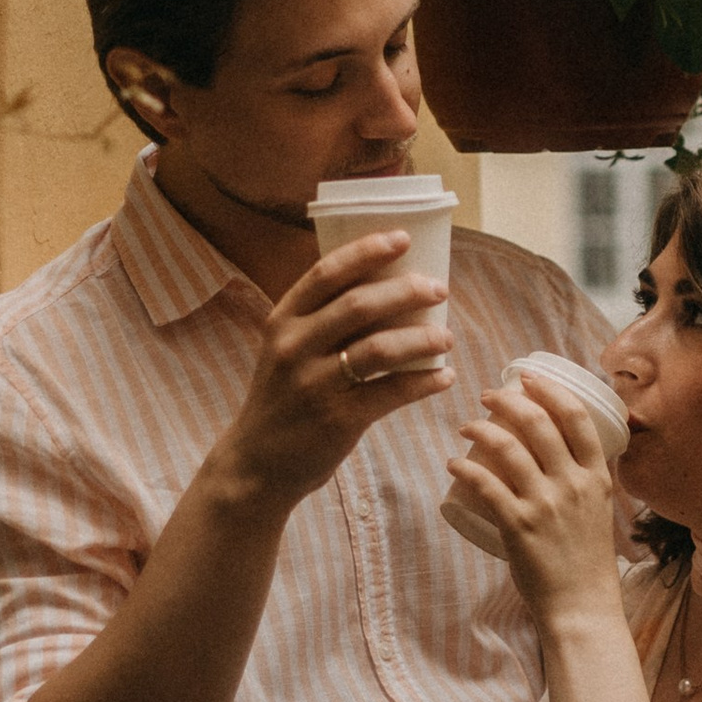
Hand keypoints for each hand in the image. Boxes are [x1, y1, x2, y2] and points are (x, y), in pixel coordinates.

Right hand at [212, 232, 451, 509]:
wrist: (255, 463)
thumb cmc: (283, 398)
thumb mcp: (287, 350)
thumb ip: (322, 321)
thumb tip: (388, 287)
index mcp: (282, 320)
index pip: (326, 273)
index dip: (366, 251)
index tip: (402, 237)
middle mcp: (293, 347)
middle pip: (360, 305)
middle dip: (407, 291)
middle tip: (438, 288)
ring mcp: (314, 385)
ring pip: (380, 349)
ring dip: (421, 338)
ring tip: (446, 337)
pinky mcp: (337, 420)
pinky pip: (390, 393)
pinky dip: (423, 383)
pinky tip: (443, 377)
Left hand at [447, 378, 624, 627]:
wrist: (582, 606)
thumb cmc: (587, 561)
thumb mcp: (599, 510)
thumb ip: (584, 480)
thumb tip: (563, 453)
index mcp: (597, 476)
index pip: (577, 417)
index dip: (549, 390)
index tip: (527, 378)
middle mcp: (573, 484)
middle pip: (538, 423)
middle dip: (507, 401)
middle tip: (487, 396)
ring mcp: (546, 504)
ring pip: (508, 448)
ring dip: (480, 430)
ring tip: (466, 427)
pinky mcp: (519, 526)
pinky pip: (485, 486)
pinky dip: (465, 469)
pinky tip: (454, 463)